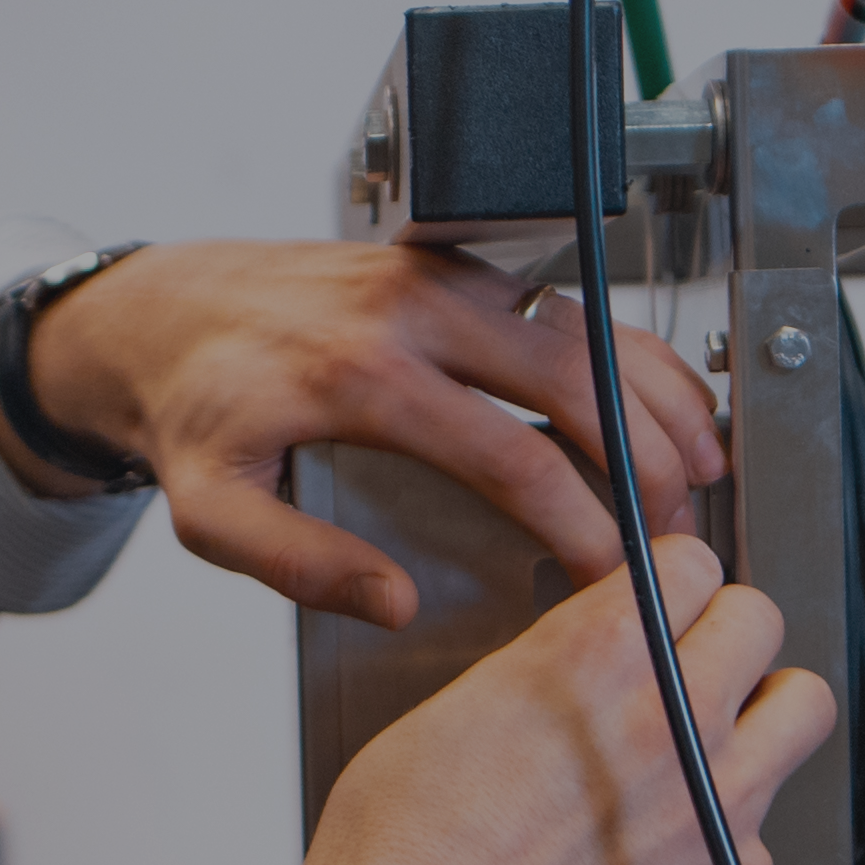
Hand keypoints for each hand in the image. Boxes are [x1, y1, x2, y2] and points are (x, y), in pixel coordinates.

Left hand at [3, 238, 728, 621]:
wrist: (163, 313)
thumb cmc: (195, 411)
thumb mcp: (211, 509)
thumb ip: (297, 562)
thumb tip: (395, 600)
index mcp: (360, 374)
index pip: (507, 453)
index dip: (578, 521)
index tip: (614, 576)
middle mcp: (410, 309)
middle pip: (569, 379)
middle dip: (643, 462)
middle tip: (679, 533)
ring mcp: (440, 275)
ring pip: (583, 328)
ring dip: (654, 399)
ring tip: (701, 472)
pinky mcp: (454, 263)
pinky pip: (563, 300)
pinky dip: (627, 350)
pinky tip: (664, 401)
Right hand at [186, 540, 838, 864]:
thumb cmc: (404, 856)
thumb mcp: (457, 706)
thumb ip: (552, 666)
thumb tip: (590, 659)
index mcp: (597, 655)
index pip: (692, 563)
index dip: (668, 582)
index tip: (661, 604)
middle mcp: (673, 720)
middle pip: (763, 620)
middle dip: (724, 633)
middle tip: (693, 662)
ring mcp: (718, 806)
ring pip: (802, 711)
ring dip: (761, 713)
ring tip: (714, 739)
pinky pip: (768, 828)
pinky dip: (730, 830)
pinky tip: (671, 846)